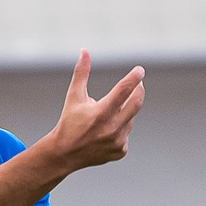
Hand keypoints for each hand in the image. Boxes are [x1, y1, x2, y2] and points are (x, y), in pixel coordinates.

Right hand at [45, 51, 144, 171]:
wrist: (65, 154)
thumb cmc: (69, 122)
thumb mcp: (73, 96)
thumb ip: (81, 73)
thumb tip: (85, 51)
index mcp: (101, 112)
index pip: (124, 90)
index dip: (134, 77)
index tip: (140, 70)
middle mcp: (112, 128)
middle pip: (136, 103)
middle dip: (138, 91)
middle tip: (137, 84)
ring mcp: (117, 141)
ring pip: (130, 119)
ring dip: (123, 112)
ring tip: (106, 116)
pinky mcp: (120, 151)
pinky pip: (126, 134)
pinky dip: (119, 129)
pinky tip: (105, 132)